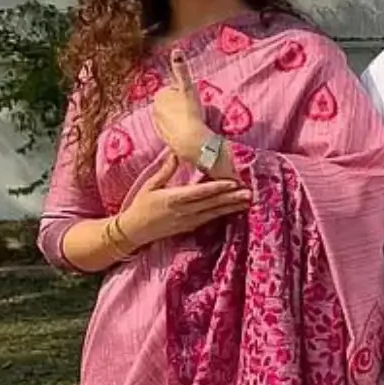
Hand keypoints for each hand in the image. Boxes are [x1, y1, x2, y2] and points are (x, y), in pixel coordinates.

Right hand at [119, 154, 251, 246]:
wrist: (134, 231)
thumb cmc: (140, 205)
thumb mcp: (150, 185)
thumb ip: (166, 170)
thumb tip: (176, 153)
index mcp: (173, 199)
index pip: (200, 192)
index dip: (218, 187)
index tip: (233, 183)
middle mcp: (183, 211)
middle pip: (212, 203)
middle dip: (231, 198)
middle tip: (249, 192)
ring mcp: (188, 221)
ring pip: (214, 213)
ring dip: (231, 207)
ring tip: (247, 201)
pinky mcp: (190, 228)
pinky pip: (209, 220)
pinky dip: (223, 214)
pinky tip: (234, 210)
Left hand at [152, 50, 209, 164]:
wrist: (192, 140)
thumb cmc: (191, 112)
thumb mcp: (188, 88)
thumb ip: (181, 69)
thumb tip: (176, 50)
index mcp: (159, 96)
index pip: (174, 90)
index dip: (185, 94)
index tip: (192, 101)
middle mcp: (155, 110)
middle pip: (172, 104)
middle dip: (181, 106)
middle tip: (193, 111)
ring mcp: (158, 125)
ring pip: (172, 117)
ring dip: (181, 118)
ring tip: (192, 122)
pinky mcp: (164, 138)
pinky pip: (173, 130)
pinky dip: (179, 130)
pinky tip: (188, 132)